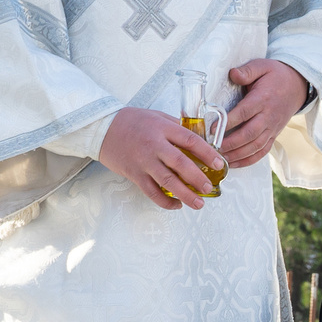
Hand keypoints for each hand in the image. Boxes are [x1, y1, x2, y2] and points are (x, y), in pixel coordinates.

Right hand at [97, 107, 219, 207]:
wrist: (101, 127)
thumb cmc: (131, 121)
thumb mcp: (157, 116)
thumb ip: (176, 127)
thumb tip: (198, 139)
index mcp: (163, 128)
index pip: (190, 141)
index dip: (207, 153)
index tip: (219, 164)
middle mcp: (154, 145)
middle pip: (181, 163)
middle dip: (198, 178)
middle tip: (209, 188)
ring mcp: (143, 161)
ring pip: (167, 181)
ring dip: (185, 194)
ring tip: (198, 203)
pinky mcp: (134, 174)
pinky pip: (151, 192)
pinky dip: (165, 201)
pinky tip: (176, 205)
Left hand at [222, 60, 312, 168]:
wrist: (298, 86)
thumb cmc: (276, 75)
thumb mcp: (262, 66)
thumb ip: (247, 71)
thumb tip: (233, 74)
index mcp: (263, 99)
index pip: (244, 113)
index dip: (228, 122)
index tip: (212, 129)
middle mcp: (268, 116)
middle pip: (249, 134)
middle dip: (230, 143)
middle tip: (212, 148)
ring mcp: (272, 128)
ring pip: (255, 146)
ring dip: (237, 155)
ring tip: (220, 159)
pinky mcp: (273, 135)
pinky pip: (262, 151)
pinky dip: (248, 160)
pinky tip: (234, 164)